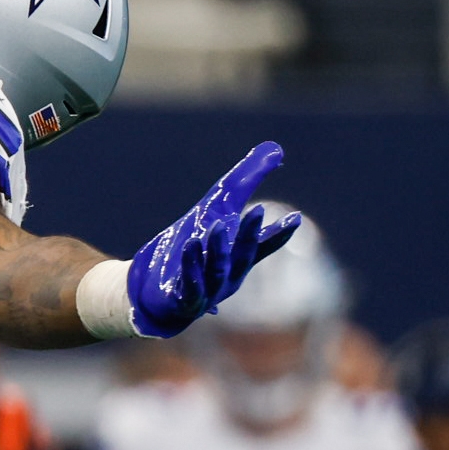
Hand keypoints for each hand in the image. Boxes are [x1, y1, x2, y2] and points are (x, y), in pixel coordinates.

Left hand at [127, 142, 300, 337]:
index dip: (278, 234)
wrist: (154, 289)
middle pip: (242, 256)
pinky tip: (190, 246)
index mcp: (239, 258)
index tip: (295, 218)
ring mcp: (208, 291)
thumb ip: (244, 181)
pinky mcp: (184, 300)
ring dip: (218, 248)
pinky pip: (191, 285)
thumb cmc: (193, 248)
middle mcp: (228, 277)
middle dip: (249, 235)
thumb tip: (276, 149)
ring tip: (216, 226)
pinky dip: (192, 266)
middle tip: (257, 210)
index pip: (262, 246)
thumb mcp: (216, 209)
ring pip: (216, 270)